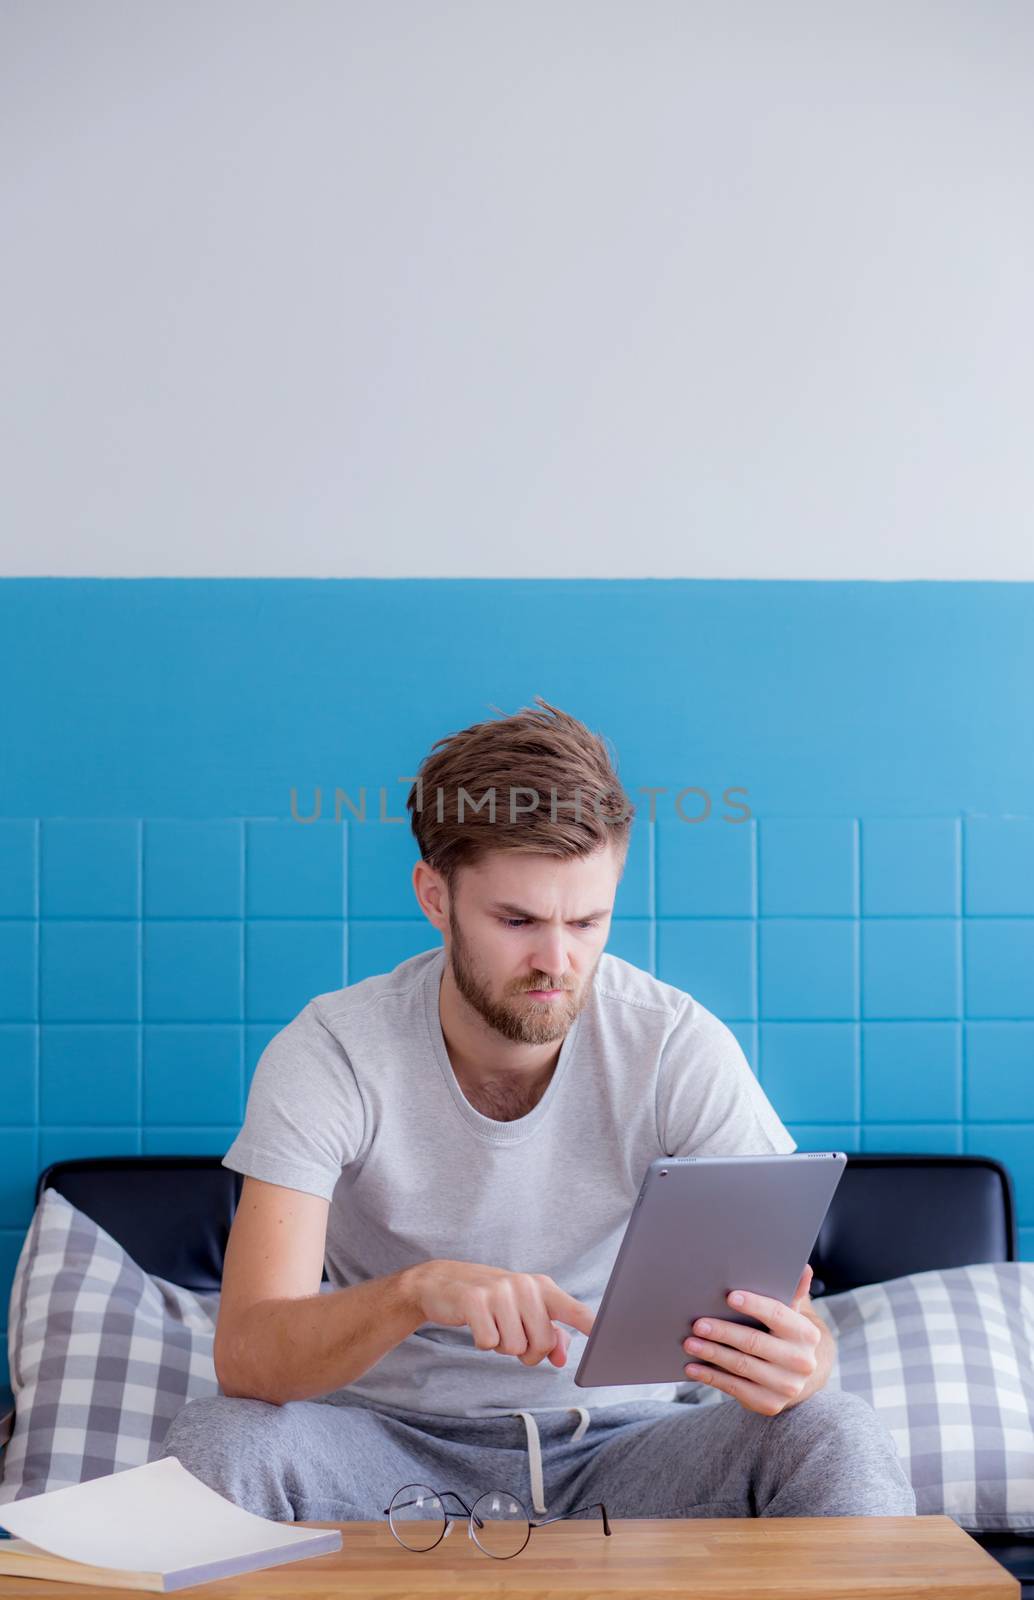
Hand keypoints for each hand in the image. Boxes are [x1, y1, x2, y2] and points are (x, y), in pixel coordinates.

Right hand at [401, 1259, 594, 1367]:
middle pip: (542, 1344)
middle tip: (512, 1334)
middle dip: (527, 1350)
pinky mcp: (474, 1301)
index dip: (592, 1325)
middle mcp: (524, 1285)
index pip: (573, 1309)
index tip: (609, 1336)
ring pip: (515, 1347)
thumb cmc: (494, 1301)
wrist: (445, 1283)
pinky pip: (489, 1343)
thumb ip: (550, 1334)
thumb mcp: (524, 1312)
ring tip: (494, 1324)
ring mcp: (499, 1291)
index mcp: (542, 1287)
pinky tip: (477, 1324)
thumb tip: (562, 1357)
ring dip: (503, 1346)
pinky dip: (483, 1342)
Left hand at [682, 1263, 820, 1415]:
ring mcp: (786, 1386)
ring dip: (711, 1354)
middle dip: (722, 1332)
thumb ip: (793, 1293)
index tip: (729, 1296)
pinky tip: (693, 1368)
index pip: (777, 1315)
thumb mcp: (791, 1314)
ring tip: (689, 1343)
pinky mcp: (770, 1404)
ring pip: (741, 1366)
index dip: (754, 1305)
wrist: (798, 1378)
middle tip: (697, 1324)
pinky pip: (735, 1389)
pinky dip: (711, 1377)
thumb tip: (803, 1267)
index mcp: (806, 1334)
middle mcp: (801, 1362)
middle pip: (754, 1342)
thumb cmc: (785, 1336)